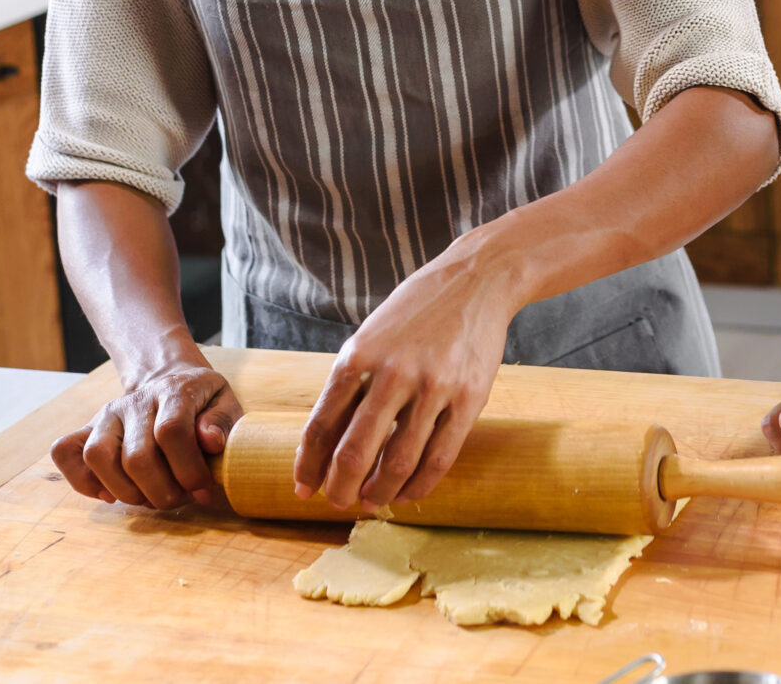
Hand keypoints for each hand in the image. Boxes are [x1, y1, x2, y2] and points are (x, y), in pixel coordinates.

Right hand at [52, 355, 238, 509]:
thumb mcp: (225, 403)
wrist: (170, 381)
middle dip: (162, 492)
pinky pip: (65, 453)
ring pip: (98, 457)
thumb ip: (223, 422)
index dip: (188, 470)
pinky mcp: (88, 428)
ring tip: (150, 497)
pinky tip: (111, 493)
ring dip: (127, 492)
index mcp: (174, 390)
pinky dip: (84, 482)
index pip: (171, 432)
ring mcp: (107, 414)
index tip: (203, 490)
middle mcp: (135, 400)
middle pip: (136, 456)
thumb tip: (210, 441)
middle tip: (179, 498)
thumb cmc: (201, 403)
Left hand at [291, 236, 523, 512]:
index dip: (309, 464)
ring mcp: (433, 387)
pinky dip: (420, 485)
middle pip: (355, 452)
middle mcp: (391, 373)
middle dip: (340, 488)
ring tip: (372, 501)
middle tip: (338, 502)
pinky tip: (408, 493)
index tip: (304, 487)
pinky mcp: (469, 398)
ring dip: (380, 492)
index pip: (322, 425)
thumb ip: (351, 382)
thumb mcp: (371, 335)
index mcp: (358, 355)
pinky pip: (440, 457)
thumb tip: (328, 440)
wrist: (476, 279)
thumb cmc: (416, 311)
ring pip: (398, 462)